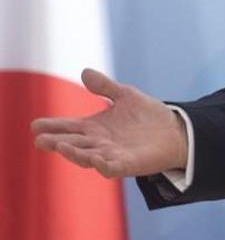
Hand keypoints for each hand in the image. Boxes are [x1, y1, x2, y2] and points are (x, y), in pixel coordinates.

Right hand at [30, 68, 188, 178]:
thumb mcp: (125, 95)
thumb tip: (85, 71)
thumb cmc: (147, 115)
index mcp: (94, 127)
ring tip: (61, 146)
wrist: (175, 131)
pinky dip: (102, 165)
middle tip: (41, 139)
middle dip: (56, 142)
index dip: (52, 126)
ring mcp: (111, 155)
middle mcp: (98, 143)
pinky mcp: (127, 164)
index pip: (68, 127)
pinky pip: (111, 168)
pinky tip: (96, 159)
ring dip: (74, 153)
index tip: (35, 125)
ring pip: (87, 157)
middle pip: (72, 143)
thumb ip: (105, 87)